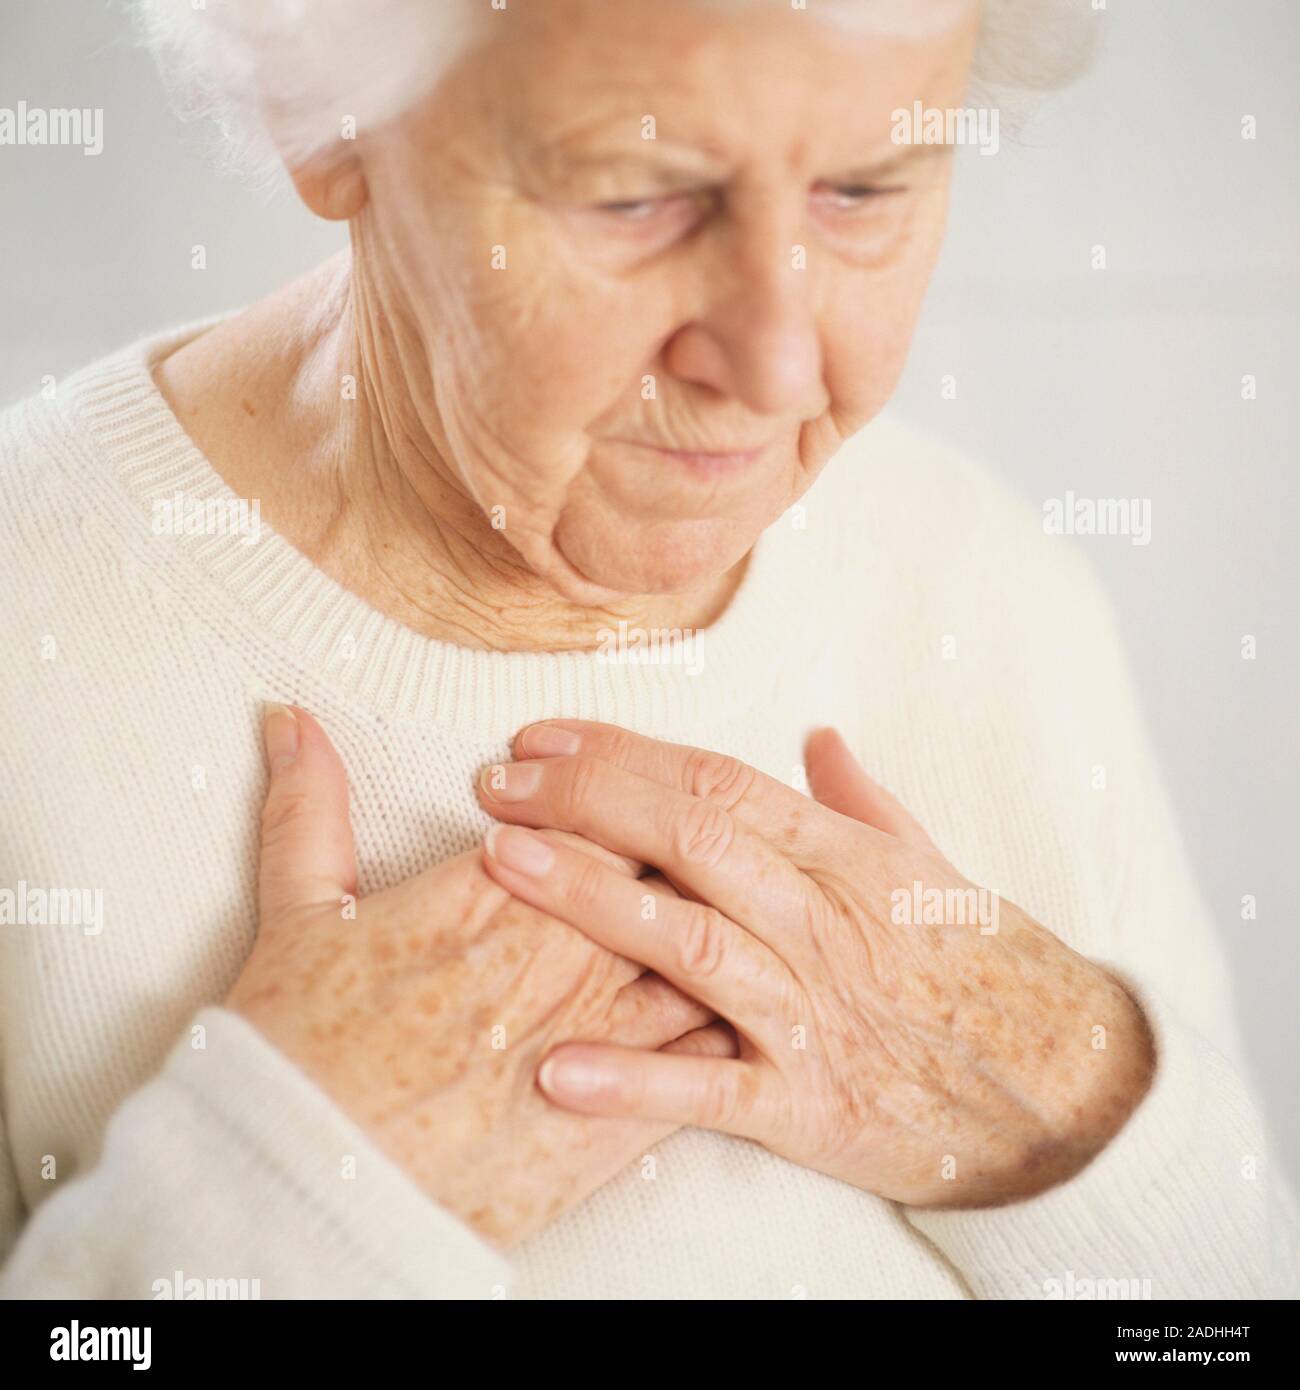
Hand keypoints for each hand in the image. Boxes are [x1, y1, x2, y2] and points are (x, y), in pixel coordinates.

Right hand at [227, 705, 735, 1248]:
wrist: (308, 1188)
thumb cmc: (296, 1052)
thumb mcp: (297, 912)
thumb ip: (309, 804)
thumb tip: (292, 719)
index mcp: (498, 891)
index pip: (601, 813)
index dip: (615, 798)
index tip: (606, 798)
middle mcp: (565, 954)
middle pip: (667, 873)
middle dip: (679, 857)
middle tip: (679, 854)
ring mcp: (601, 1036)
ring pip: (702, 954)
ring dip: (720, 931)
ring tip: (726, 920)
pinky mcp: (617, 1121)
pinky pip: (705, 1055)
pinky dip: (726, 1024)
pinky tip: (732, 1009)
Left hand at [476, 720, 1155, 1208]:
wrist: (1067, 1090)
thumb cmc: (986, 969)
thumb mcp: (932, 868)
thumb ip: (861, 800)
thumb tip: (817, 736)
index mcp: (844, 857)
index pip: (715, 781)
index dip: (621, 753)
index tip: (540, 738)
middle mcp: (822, 922)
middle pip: (690, 839)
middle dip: (583, 802)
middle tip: (494, 784)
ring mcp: (813, 1013)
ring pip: (689, 943)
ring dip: (589, 901)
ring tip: (500, 863)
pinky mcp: (810, 1104)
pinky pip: (712, 1090)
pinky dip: (636, 1081)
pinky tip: (558, 1070)